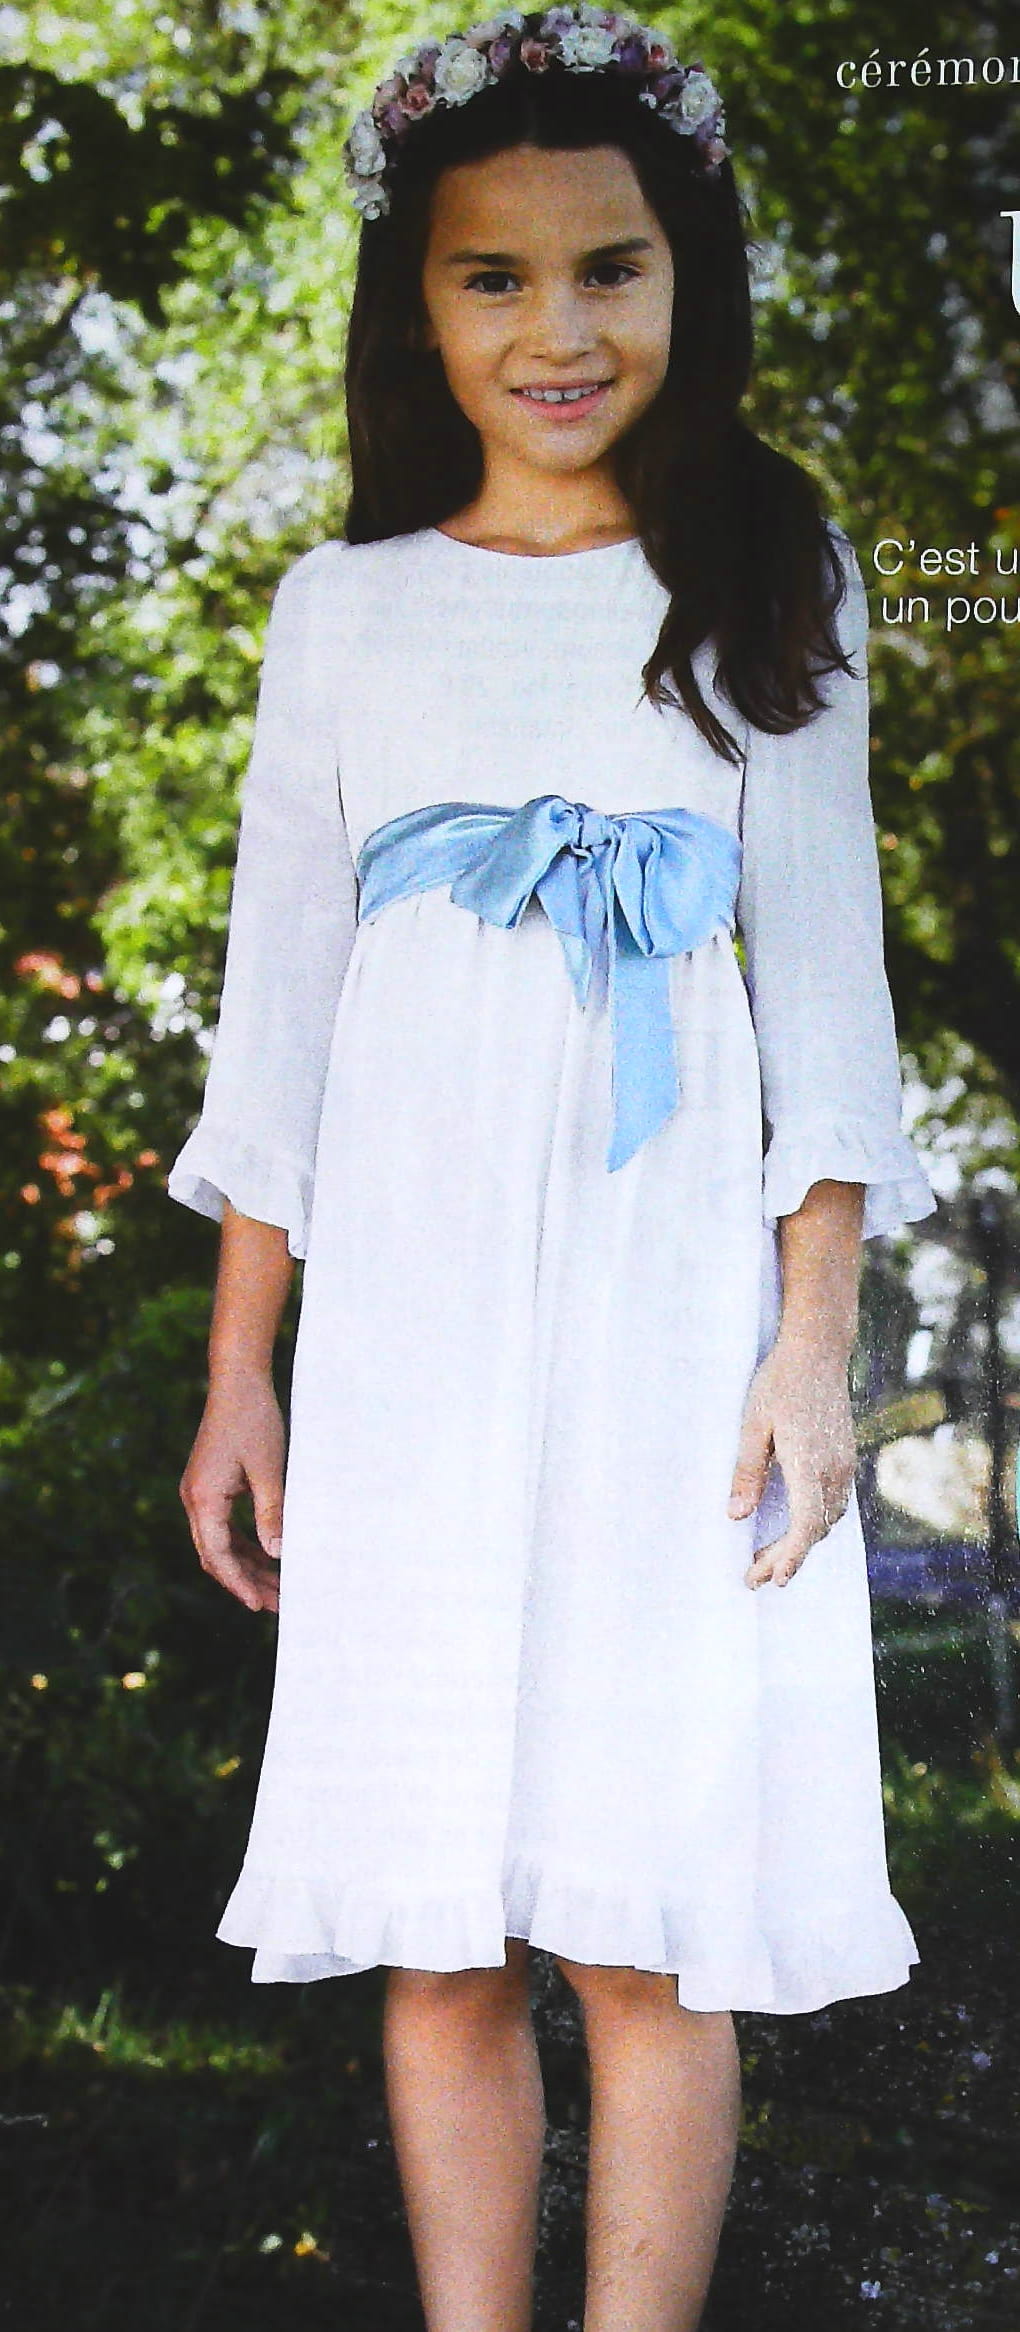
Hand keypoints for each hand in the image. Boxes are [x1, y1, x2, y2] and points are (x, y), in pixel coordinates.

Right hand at [179, 1366, 285, 1612]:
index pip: (218, 1556)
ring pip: (220, 1543)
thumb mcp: (269, 1470)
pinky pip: (224, 1526)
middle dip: (245, 1582)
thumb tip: (277, 1556)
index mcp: (203, 1499)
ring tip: (277, 1587)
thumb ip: (271, 1514)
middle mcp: (194, 1500)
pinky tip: (267, 1557)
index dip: (239, 1584)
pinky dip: (244, 1544)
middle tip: (276, 1604)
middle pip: (216, 1555)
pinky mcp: (210, 1486)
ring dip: (246, 1565)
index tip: (258, 1606)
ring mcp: (199, 1493)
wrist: (237, 1382)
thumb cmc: (254, 1421)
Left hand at [727, 1337, 856, 1589]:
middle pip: (815, 1529)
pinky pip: (834, 1504)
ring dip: (801, 1544)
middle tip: (753, 1578)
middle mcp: (834, 1469)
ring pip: (827, 1519)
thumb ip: (747, 1472)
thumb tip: (736, 1516)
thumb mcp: (752, 1424)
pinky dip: (814, 1525)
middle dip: (786, 1558)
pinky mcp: (844, 1457)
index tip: (772, 1579)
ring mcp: (843, 1464)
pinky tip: (794, 1529)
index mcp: (810, 1463)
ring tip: (769, 1561)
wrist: (818, 1351)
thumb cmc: (780, 1382)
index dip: (790, 1557)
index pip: (805, 1525)